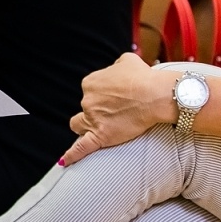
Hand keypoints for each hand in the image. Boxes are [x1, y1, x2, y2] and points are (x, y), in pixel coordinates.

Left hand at [62, 53, 179, 164]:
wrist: (155, 95)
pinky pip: (81, 147)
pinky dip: (72, 154)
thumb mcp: (128, 60)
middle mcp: (87, 100)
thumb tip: (118, 69)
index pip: (90, 90)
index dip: (102, 95)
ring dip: (85, 126)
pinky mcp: (100, 134)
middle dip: (97, 110)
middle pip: (85, 108)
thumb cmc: (144, 77)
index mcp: (91, 82)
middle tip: (116, 112)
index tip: (116, 97)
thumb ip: (117, 65)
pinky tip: (64, 161)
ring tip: (98, 129)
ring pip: (79, 125)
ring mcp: (92, 118)